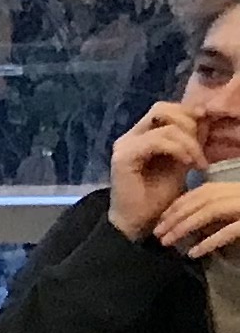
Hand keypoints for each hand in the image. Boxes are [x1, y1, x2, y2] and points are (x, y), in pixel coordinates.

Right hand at [114, 100, 203, 238]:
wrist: (139, 223)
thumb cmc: (158, 197)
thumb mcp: (182, 161)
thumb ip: (190, 140)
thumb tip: (204, 117)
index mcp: (140, 135)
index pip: (165, 109)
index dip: (187, 112)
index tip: (207, 126)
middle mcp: (129, 136)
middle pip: (161, 109)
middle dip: (188, 123)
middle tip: (200, 147)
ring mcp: (124, 146)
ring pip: (165, 126)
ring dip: (188, 142)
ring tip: (197, 162)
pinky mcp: (124, 157)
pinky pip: (157, 141)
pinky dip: (178, 149)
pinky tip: (187, 164)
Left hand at [153, 176, 239, 260]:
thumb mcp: (232, 215)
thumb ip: (212, 215)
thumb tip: (183, 224)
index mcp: (236, 189)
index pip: (203, 191)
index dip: (179, 204)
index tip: (161, 219)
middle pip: (203, 199)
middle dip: (175, 216)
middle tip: (156, 233)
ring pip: (212, 211)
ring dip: (185, 226)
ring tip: (166, 242)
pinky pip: (230, 231)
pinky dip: (209, 242)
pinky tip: (193, 253)